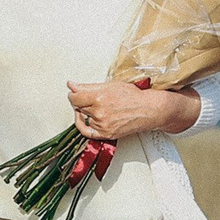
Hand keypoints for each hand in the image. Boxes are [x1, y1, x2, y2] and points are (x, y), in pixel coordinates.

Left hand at [66, 78, 200, 140]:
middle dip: (81, 102)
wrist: (148, 110)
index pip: (74, 98)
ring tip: (95, 107)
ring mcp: (102, 125)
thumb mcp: (110, 85)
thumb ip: (88, 86)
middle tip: (89, 98)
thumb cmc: (133, 96)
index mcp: (99, 98)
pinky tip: (85, 119)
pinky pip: (87, 132)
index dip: (73, 95)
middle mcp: (99, 113)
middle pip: (78, 108)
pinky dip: (83, 125)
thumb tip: (71, 85)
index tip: (75, 93)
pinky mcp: (106, 134)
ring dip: (85, 113)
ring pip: (83, 118)